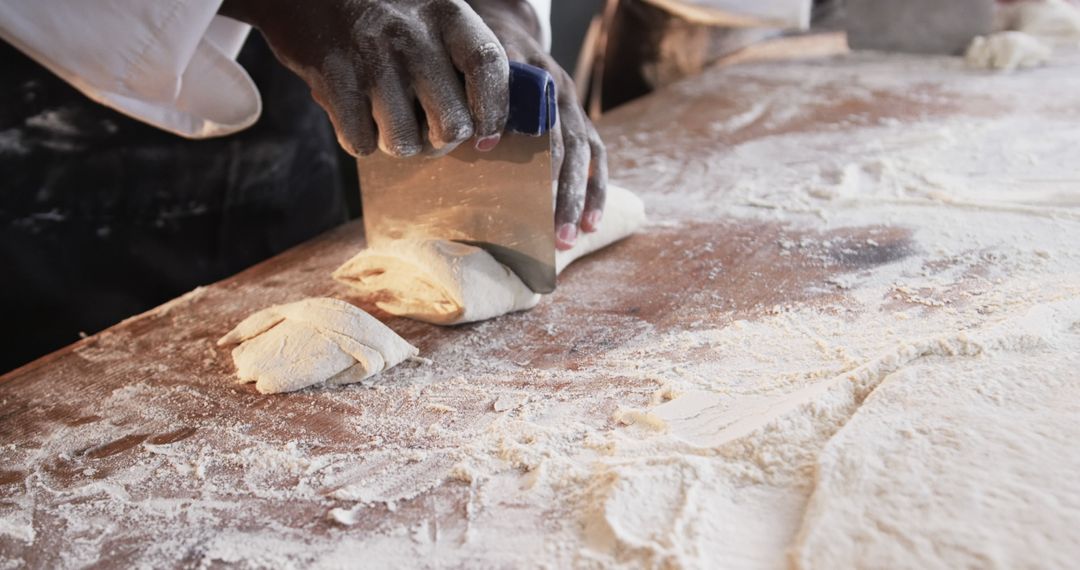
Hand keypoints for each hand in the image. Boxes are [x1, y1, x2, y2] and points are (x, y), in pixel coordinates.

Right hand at [220, 0, 510, 156]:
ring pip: (405, 144)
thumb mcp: (431, 14)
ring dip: (399, 142)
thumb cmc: (382, 13)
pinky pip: (362, 143)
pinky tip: (358, 111)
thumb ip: (464, 61)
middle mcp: (412, 34)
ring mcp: (372, 57)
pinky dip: (361, 139)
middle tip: (428, 129)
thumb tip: (487, 135)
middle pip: (452, 124)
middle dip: (441, 141)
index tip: (486, 136)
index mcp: (446, 13)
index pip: (488, 66)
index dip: (494, 111)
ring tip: (389, 118)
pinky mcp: (334, 77)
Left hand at [467, 0, 607, 248]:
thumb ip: (479, 100)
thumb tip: (481, 143)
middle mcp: (560, 89)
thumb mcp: (471, 67)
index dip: (539, 155)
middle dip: (565, 192)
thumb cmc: (478, 59)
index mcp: (533, 75)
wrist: (505, 29)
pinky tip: (590, 225)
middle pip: (570, 145)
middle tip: (555, 234)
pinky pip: (597, 158)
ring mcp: (574, 106)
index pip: (543, 120)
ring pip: (586, 155)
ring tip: (571, 238)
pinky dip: (596, 191)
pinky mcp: (581, 121)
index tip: (534, 195)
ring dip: (581, 199)